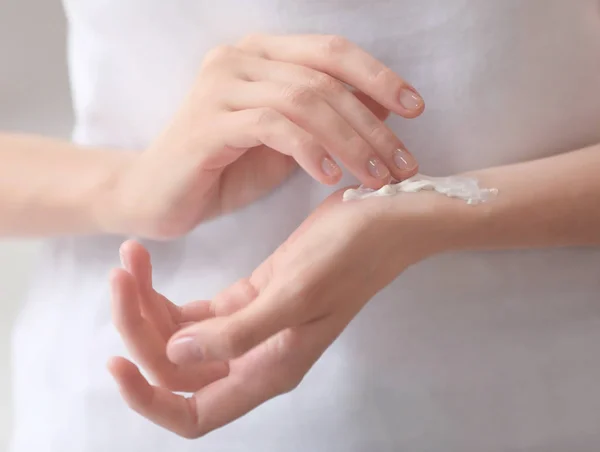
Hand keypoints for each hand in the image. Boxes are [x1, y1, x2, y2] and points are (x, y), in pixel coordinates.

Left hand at [109, 190, 455, 437]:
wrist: (383, 221)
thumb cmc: (350, 256)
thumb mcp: (297, 293)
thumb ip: (239, 333)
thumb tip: (178, 354)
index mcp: (268, 370)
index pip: (194, 413)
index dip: (150, 400)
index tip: (116, 361)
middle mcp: (255, 357)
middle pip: (176, 367)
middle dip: (139, 328)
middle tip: (121, 276)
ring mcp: (251, 326)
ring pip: (180, 336)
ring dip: (147, 306)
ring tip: (129, 262)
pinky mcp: (249, 296)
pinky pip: (193, 310)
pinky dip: (165, 292)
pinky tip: (147, 266)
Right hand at [111, 34, 422, 238]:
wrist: (155, 196)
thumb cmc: (223, 169)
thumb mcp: (286, 143)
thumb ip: (325, 120)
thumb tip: (381, 109)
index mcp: (260, 55)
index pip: (330, 52)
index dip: (378, 76)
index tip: (416, 108)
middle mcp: (239, 59)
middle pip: (323, 79)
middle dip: (372, 123)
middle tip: (403, 162)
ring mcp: (220, 87)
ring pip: (304, 100)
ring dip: (349, 141)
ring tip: (376, 176)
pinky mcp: (208, 123)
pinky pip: (272, 127)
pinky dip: (308, 150)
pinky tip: (329, 176)